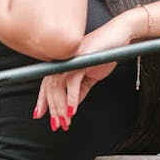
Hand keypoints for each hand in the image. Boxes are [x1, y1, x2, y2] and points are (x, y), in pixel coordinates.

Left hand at [32, 9, 141, 130]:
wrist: (121, 35)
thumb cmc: (106, 51)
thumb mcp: (91, 75)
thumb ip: (80, 90)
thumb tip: (72, 107)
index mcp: (64, 62)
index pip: (47, 83)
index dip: (42, 99)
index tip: (38, 114)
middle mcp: (63, 59)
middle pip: (50, 86)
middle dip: (52, 108)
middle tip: (57, 125)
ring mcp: (70, 58)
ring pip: (58, 85)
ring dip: (61, 106)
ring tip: (65, 121)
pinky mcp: (80, 58)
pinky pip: (72, 81)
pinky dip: (72, 97)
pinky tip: (73, 110)